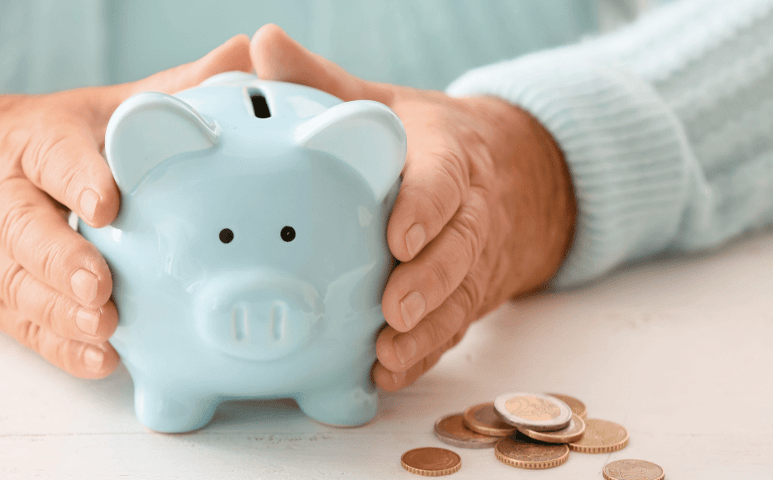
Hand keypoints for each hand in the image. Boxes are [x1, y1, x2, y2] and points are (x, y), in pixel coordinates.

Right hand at [0, 35, 251, 377]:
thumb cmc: (41, 142)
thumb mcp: (97, 108)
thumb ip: (170, 90)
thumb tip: (245, 55)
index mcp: (33, 143)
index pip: (51, 157)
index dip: (77, 180)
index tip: (106, 205)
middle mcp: (9, 198)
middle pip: (25, 230)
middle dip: (61, 260)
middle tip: (101, 286)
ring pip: (22, 284)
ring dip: (61, 312)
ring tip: (104, 326)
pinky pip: (24, 326)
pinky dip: (60, 347)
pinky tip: (99, 359)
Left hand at [250, 25, 576, 390]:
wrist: (510, 177)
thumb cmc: (427, 142)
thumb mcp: (384, 104)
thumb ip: (325, 82)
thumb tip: (262, 43)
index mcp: (449, 157)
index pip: (446, 178)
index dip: (427, 206)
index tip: (400, 234)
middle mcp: (470, 213)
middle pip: (460, 249)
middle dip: (431, 281)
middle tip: (394, 309)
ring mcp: (473, 260)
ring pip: (460, 299)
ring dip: (427, 332)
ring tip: (387, 355)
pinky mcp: (467, 296)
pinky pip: (452, 329)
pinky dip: (424, 355)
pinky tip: (386, 376)